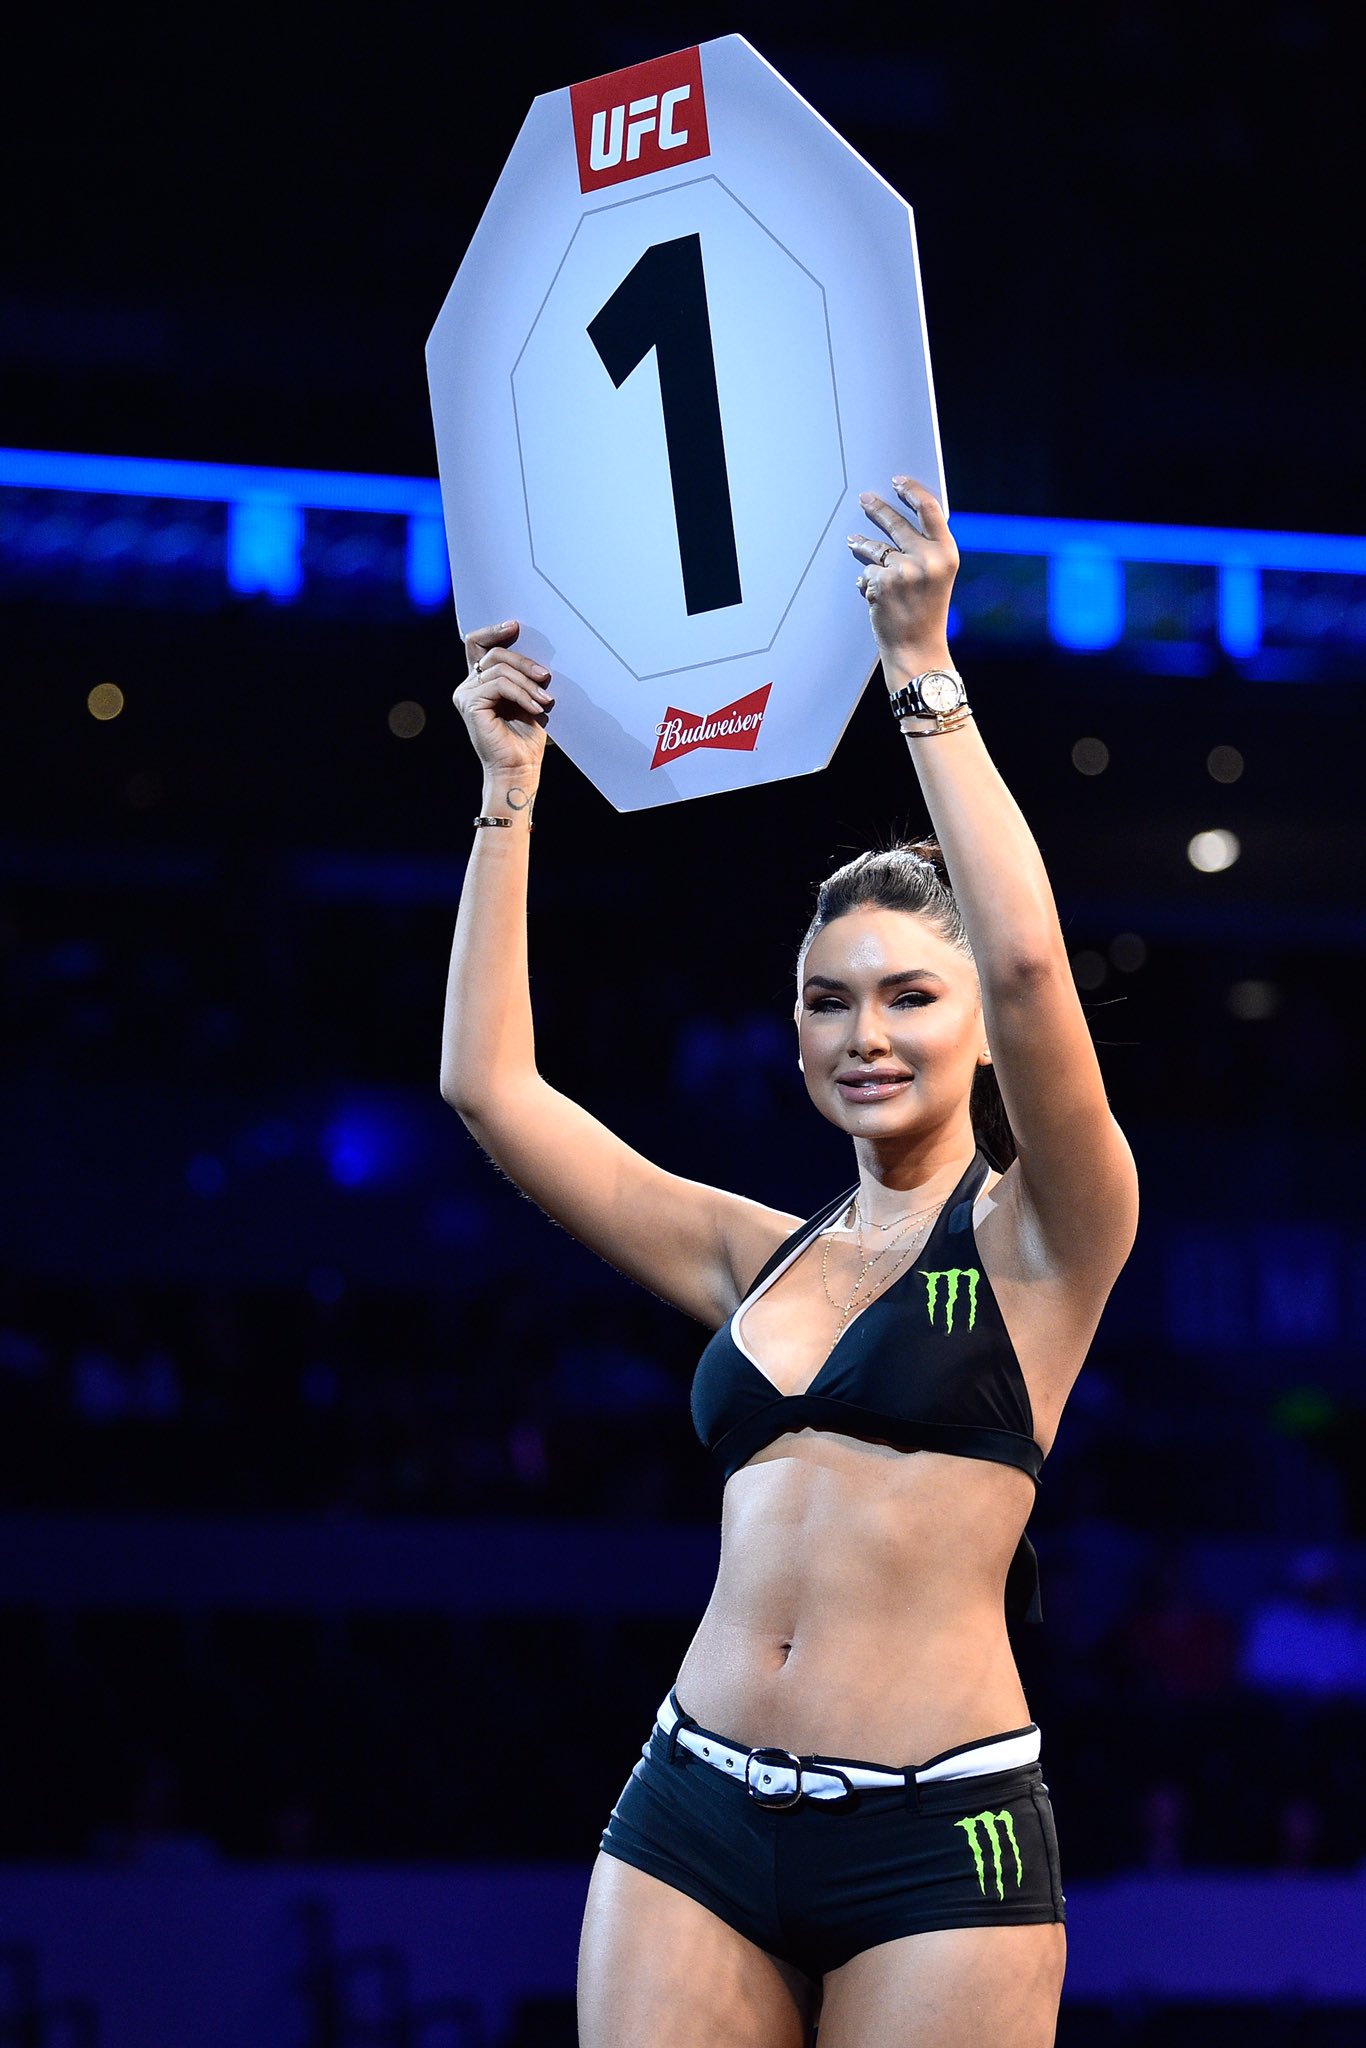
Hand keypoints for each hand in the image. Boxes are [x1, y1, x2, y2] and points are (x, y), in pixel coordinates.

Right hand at [453, 621, 553, 779]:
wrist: (519, 768)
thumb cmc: (526, 738)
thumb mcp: (529, 698)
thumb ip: (524, 675)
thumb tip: (537, 652)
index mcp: (480, 682)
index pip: (477, 644)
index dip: (493, 631)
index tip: (515, 626)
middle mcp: (468, 686)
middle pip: (494, 653)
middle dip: (523, 661)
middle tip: (545, 676)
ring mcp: (465, 694)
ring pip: (499, 668)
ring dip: (527, 683)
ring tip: (545, 700)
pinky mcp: (469, 704)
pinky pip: (499, 685)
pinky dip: (522, 694)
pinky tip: (536, 708)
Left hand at [847, 477, 958, 684]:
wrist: (917, 649)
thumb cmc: (926, 615)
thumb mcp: (938, 577)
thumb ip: (926, 551)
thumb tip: (899, 523)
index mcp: (947, 554)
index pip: (930, 510)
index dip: (912, 491)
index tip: (898, 482)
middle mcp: (928, 559)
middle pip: (897, 523)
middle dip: (877, 509)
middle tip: (864, 499)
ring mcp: (903, 570)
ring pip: (875, 550)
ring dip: (862, 546)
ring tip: (853, 541)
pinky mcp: (882, 583)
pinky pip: (867, 574)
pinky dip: (867, 584)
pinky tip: (875, 598)